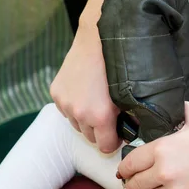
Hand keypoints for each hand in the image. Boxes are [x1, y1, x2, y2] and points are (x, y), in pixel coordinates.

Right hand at [50, 23, 119, 152]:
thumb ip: (132, 120)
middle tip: (109, 116)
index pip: (105, 147)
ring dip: (86, 120)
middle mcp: (79, 113)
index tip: (118, 132)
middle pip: (90, 138)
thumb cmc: (119, 68)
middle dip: (100, 131)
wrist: (98, 41)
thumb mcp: (131, 97)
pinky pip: (66, 111)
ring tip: (96, 103)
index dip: (114, 142)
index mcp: (100, 117)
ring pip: (77, 125)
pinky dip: (75, 108)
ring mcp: (65, 103)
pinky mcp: (56, 92)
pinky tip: (84, 94)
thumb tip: (133, 133)